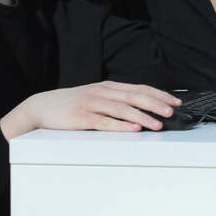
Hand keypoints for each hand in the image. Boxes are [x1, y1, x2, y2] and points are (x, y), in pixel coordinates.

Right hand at [0, 81, 181, 138]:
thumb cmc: (71, 105)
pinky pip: (105, 122)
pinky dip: (121, 125)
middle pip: (135, 96)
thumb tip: (142, 107)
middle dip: (156, 104)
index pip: (140, 89)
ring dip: (143, 116)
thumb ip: (116, 100)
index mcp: (108, 87)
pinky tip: (133, 129)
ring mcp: (92, 104)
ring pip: (123, 109)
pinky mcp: (82, 118)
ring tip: (158, 124)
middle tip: (172, 111)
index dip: (159, 95)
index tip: (175, 102)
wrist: (40, 107)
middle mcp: (102, 92)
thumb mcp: (96, 97)